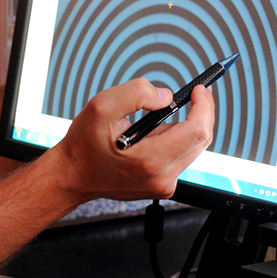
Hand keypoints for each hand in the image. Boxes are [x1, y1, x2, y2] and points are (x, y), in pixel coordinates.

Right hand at [48, 78, 214, 203]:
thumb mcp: (101, 106)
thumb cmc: (84, 145)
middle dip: (200, 113)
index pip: (196, 131)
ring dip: (185, 127)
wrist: (73, 175)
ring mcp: (162, 185)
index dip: (203, 106)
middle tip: (194, 95)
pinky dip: (174, 140)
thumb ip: (136, 93)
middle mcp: (161, 177)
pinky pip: (180, 157)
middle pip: (200, 140)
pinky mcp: (161, 186)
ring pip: (191, 148)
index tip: (200, 90)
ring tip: (158, 119)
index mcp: (149, 160)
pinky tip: (154, 136)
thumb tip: (165, 96)